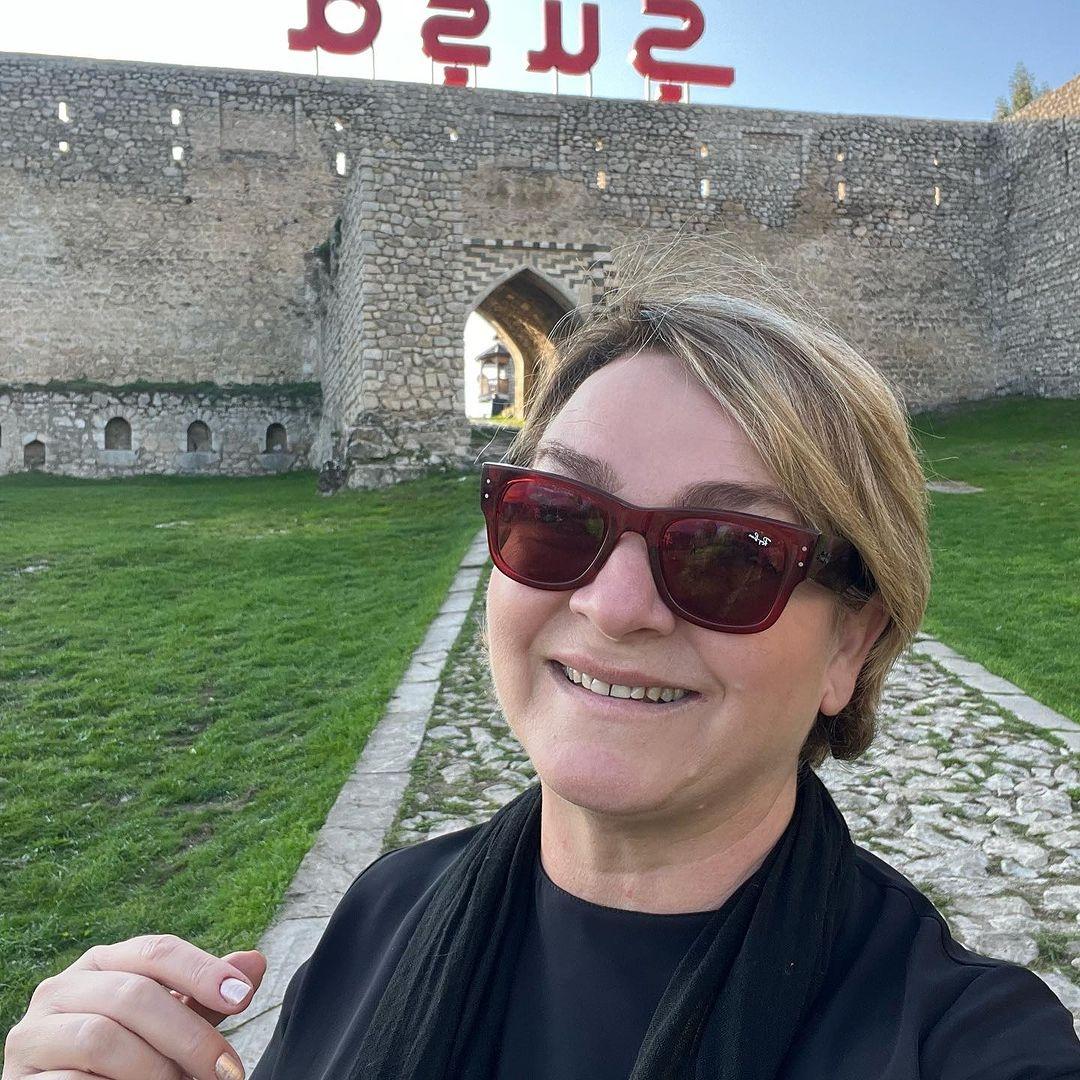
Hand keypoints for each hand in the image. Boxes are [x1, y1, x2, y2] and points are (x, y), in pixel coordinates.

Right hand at [3, 934, 265, 1079]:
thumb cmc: (125, 1060)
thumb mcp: (168, 1025)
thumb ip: (204, 997)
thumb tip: (255, 961)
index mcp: (101, 963)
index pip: (156, 950)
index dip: (202, 970)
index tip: (243, 998)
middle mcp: (60, 988)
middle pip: (134, 995)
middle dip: (189, 1035)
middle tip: (225, 1071)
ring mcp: (33, 1034)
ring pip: (101, 1037)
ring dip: (152, 1069)